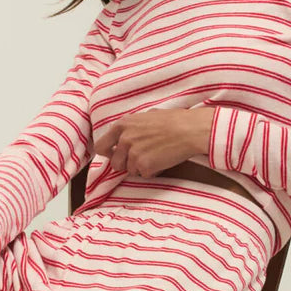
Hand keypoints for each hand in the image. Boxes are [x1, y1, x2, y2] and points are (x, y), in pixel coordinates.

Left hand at [92, 104, 215, 176]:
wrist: (189, 129)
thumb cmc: (173, 120)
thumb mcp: (146, 116)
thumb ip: (131, 127)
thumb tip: (125, 135)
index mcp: (122, 125)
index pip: (101, 146)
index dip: (109, 153)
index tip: (116, 155)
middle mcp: (124, 139)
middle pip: (115, 163)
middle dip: (127, 164)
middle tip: (141, 158)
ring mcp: (133, 153)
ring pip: (130, 170)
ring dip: (141, 167)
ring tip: (156, 156)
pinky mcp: (144, 166)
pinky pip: (144, 175)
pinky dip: (153, 171)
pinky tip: (163, 160)